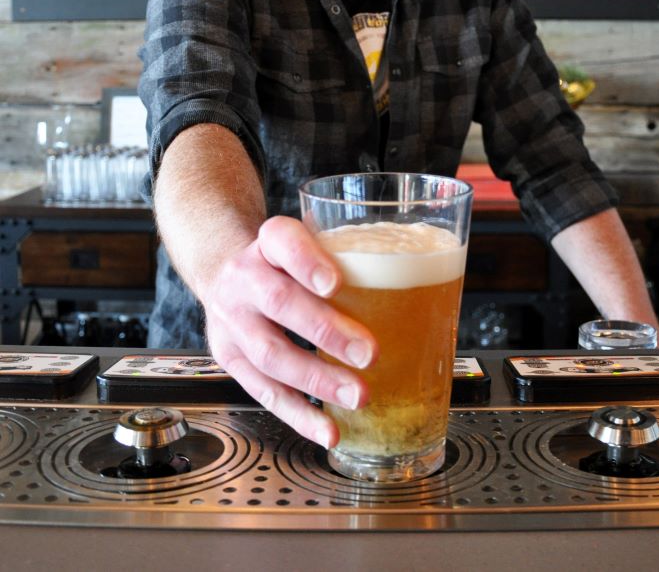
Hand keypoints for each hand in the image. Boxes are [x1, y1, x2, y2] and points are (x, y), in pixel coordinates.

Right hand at [201, 215, 378, 447]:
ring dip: (318, 379)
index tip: (336, 283)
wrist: (225, 276)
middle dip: (326, 331)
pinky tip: (328, 429)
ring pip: (270, 354)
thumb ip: (346, 257)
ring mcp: (232, 321)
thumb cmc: (284, 264)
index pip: (282, 240)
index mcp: (268, 243)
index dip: (307, 262)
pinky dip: (299, 415)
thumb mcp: (307, 245)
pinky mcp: (230, 359)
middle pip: (280, 302)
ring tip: (358, 395)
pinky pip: (264, 392)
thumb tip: (421, 284)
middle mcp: (243, 277)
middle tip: (369, 352)